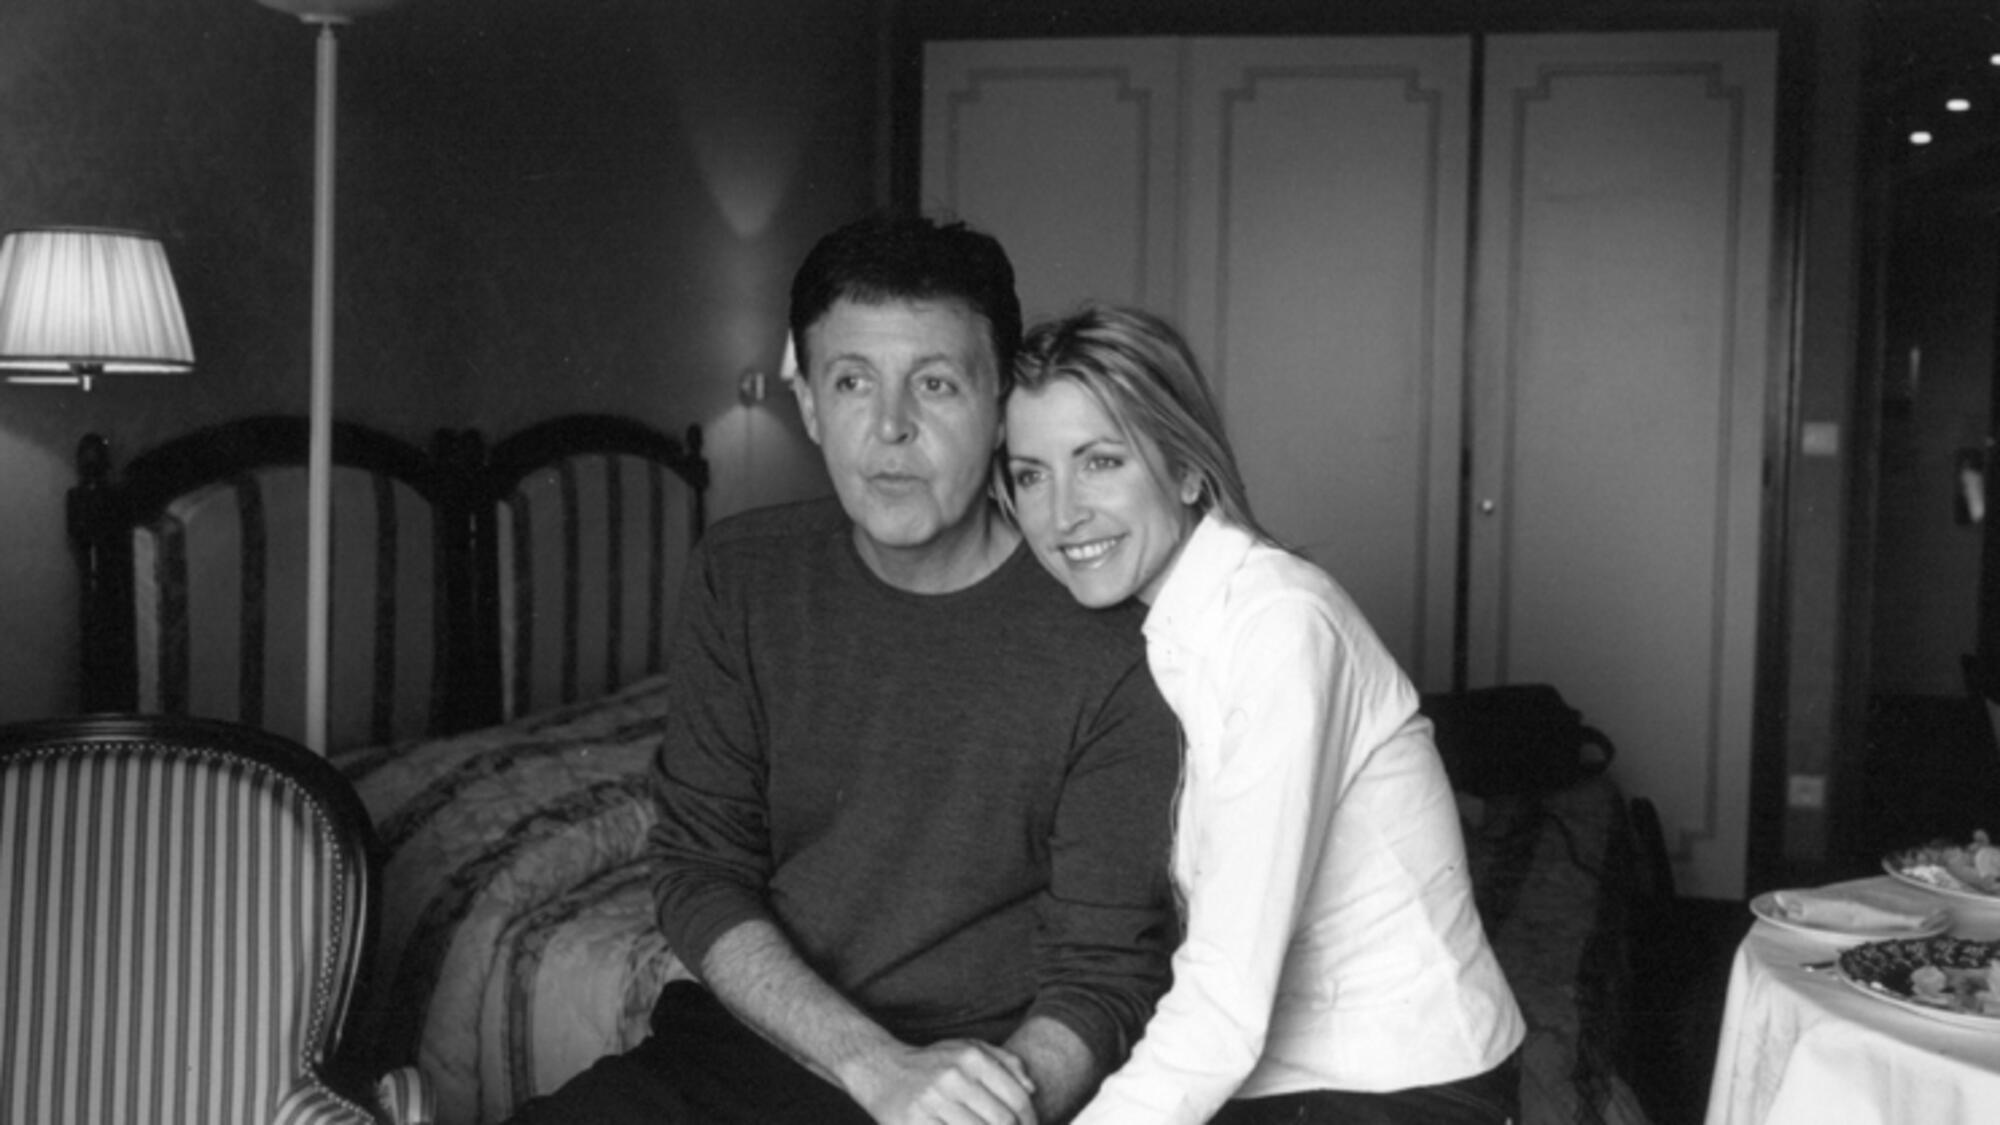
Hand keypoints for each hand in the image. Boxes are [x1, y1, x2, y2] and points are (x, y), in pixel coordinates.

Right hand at [848, 1038, 1039, 1124]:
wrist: (880, 1069)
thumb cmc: (932, 1063)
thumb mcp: (968, 1049)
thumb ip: (1005, 1063)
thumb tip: (1032, 1088)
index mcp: (971, 1058)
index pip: (1016, 1098)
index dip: (1031, 1120)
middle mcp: (952, 1077)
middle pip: (1001, 1120)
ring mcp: (931, 1101)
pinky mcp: (914, 1122)